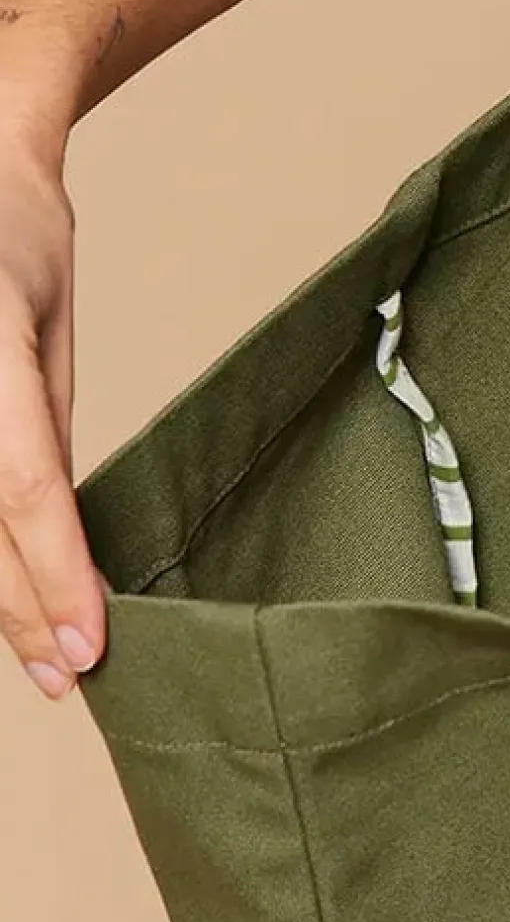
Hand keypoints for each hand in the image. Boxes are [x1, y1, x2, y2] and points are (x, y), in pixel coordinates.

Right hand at [0, 114, 101, 696]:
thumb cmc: (10, 243)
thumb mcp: (42, 336)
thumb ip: (37, 427)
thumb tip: (58, 535)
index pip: (21, 489)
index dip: (53, 577)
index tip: (89, 647)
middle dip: (17, 611)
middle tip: (68, 678)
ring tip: (40, 653)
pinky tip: (5, 595)